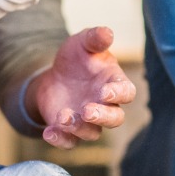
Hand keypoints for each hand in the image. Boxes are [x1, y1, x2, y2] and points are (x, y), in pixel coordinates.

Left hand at [29, 26, 136, 148]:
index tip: (105, 91)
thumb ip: (95, 38)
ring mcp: (88, 121)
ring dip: (78, 128)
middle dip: (102, 117)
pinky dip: (60, 141)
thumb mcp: (82, 43)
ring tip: (62, 116)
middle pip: (114, 119)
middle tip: (87, 110)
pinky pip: (69, 143)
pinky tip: (48, 132)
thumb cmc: (76, 59)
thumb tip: (108, 32)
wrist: (54, 76)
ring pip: (92, 133)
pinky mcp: (70, 131)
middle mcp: (105, 105)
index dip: (119, 94)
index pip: (126, 92)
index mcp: (114, 83)